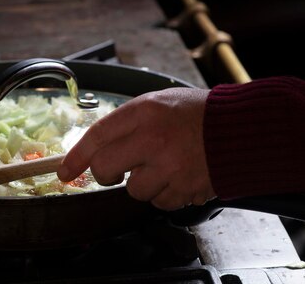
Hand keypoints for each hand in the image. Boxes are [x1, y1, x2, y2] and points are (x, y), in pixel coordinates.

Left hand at [57, 87, 215, 209]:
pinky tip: (179, 176)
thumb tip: (97, 146)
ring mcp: (169, 166)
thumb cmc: (198, 114)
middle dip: (106, 173)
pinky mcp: (184, 188)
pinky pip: (160, 202)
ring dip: (144, 183)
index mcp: (144, 112)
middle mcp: (153, 139)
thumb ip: (128, 122)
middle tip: (118, 170)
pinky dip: (166, 193)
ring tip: (164, 166)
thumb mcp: (158, 102)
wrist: (239, 129)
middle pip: (105, 169)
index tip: (66, 170)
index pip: (97, 136)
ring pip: (134, 190)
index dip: (76, 156)